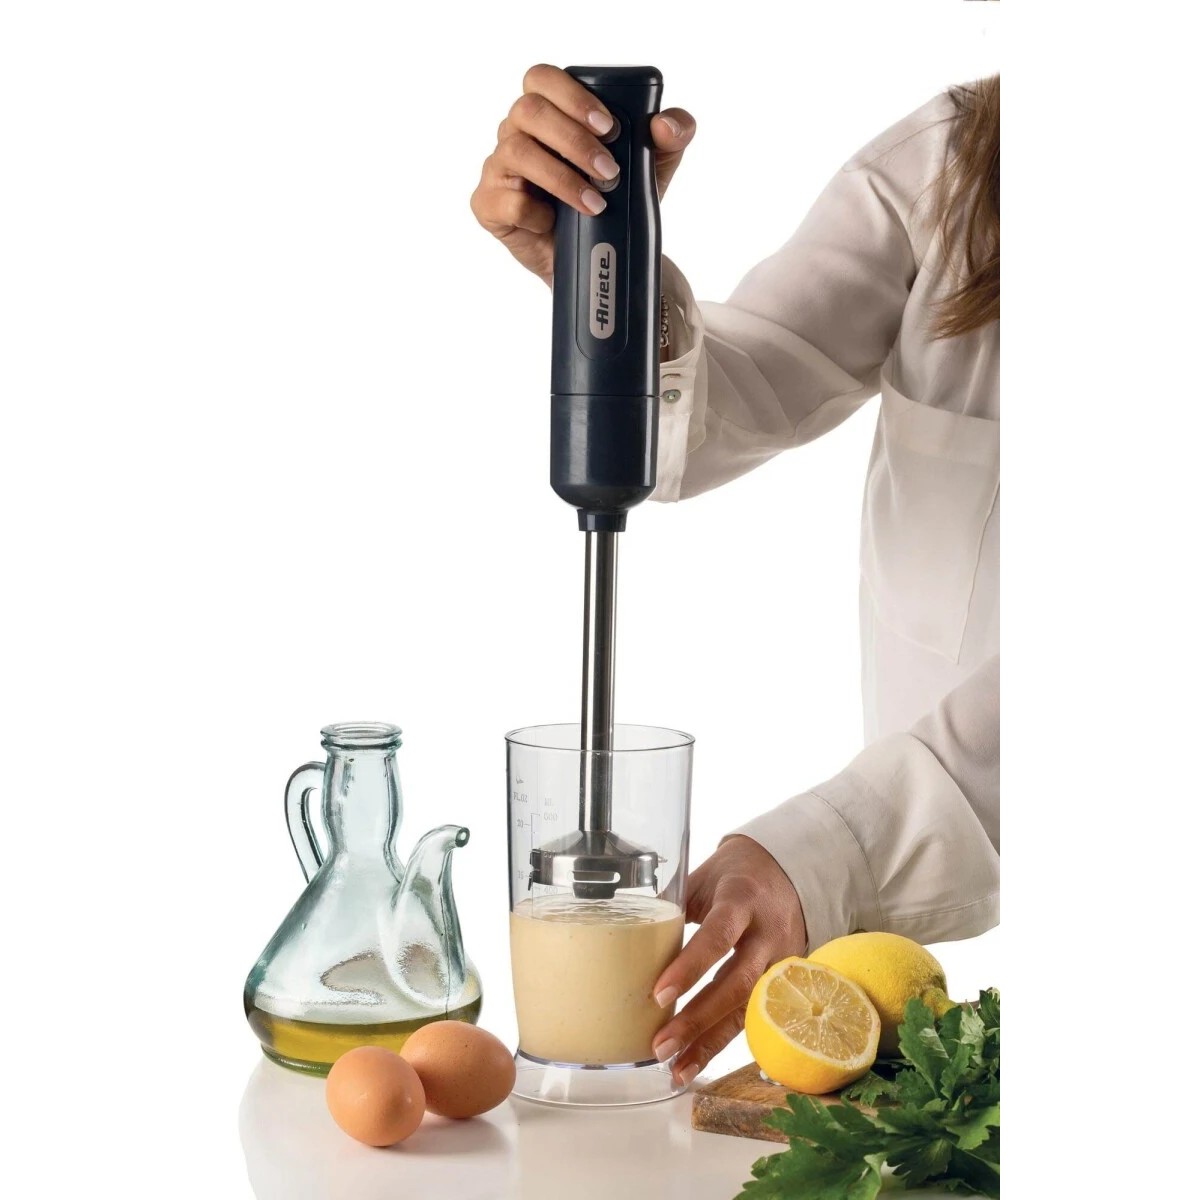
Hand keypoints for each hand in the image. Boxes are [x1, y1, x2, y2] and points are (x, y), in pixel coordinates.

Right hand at [470, 63, 695, 284]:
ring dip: (561, 177)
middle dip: (574, 140)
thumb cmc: (616, 202)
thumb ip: (669, 138)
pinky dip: (535, 212)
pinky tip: (555, 222)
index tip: (609, 127)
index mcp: (548, 112)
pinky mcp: (491, 206)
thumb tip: (665, 125)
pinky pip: (506, 201)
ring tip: (595, 202)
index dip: (573, 97)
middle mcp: (517, 133)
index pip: (542, 79)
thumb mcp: (651, 169)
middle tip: (610, 171)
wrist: (599, 259)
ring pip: (518, 153)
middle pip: (529, 111)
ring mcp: (500, 169)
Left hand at [651, 836, 807, 1086]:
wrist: (789, 872)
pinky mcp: (785, 983)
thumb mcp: (703, 877)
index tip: (659, 994)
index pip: (718, 936)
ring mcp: (781, 961)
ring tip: (677, 1069)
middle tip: (661, 1044)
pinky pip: (756, 1017)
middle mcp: (767, 934)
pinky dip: (725, 1041)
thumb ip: (670, 906)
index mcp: (741, 900)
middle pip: (736, 983)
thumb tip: (625, 933)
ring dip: (710, 1042)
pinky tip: (700, 1061)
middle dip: (697, 1019)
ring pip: (748, 1009)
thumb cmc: (736, 875)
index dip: (690, 967)